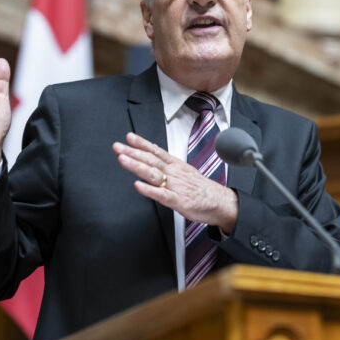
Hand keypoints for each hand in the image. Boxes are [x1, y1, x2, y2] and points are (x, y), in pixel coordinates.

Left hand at [113, 132, 237, 231]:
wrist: (221, 203)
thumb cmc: (202, 190)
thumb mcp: (185, 171)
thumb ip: (168, 165)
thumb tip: (153, 156)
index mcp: (176, 166)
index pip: (156, 152)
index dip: (142, 144)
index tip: (128, 137)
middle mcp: (175, 173)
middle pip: (151, 160)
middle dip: (133, 152)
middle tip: (117, 146)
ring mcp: (176, 186)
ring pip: (154, 174)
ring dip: (137, 166)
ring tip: (123, 160)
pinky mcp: (179, 201)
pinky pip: (162, 195)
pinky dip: (150, 190)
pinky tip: (138, 186)